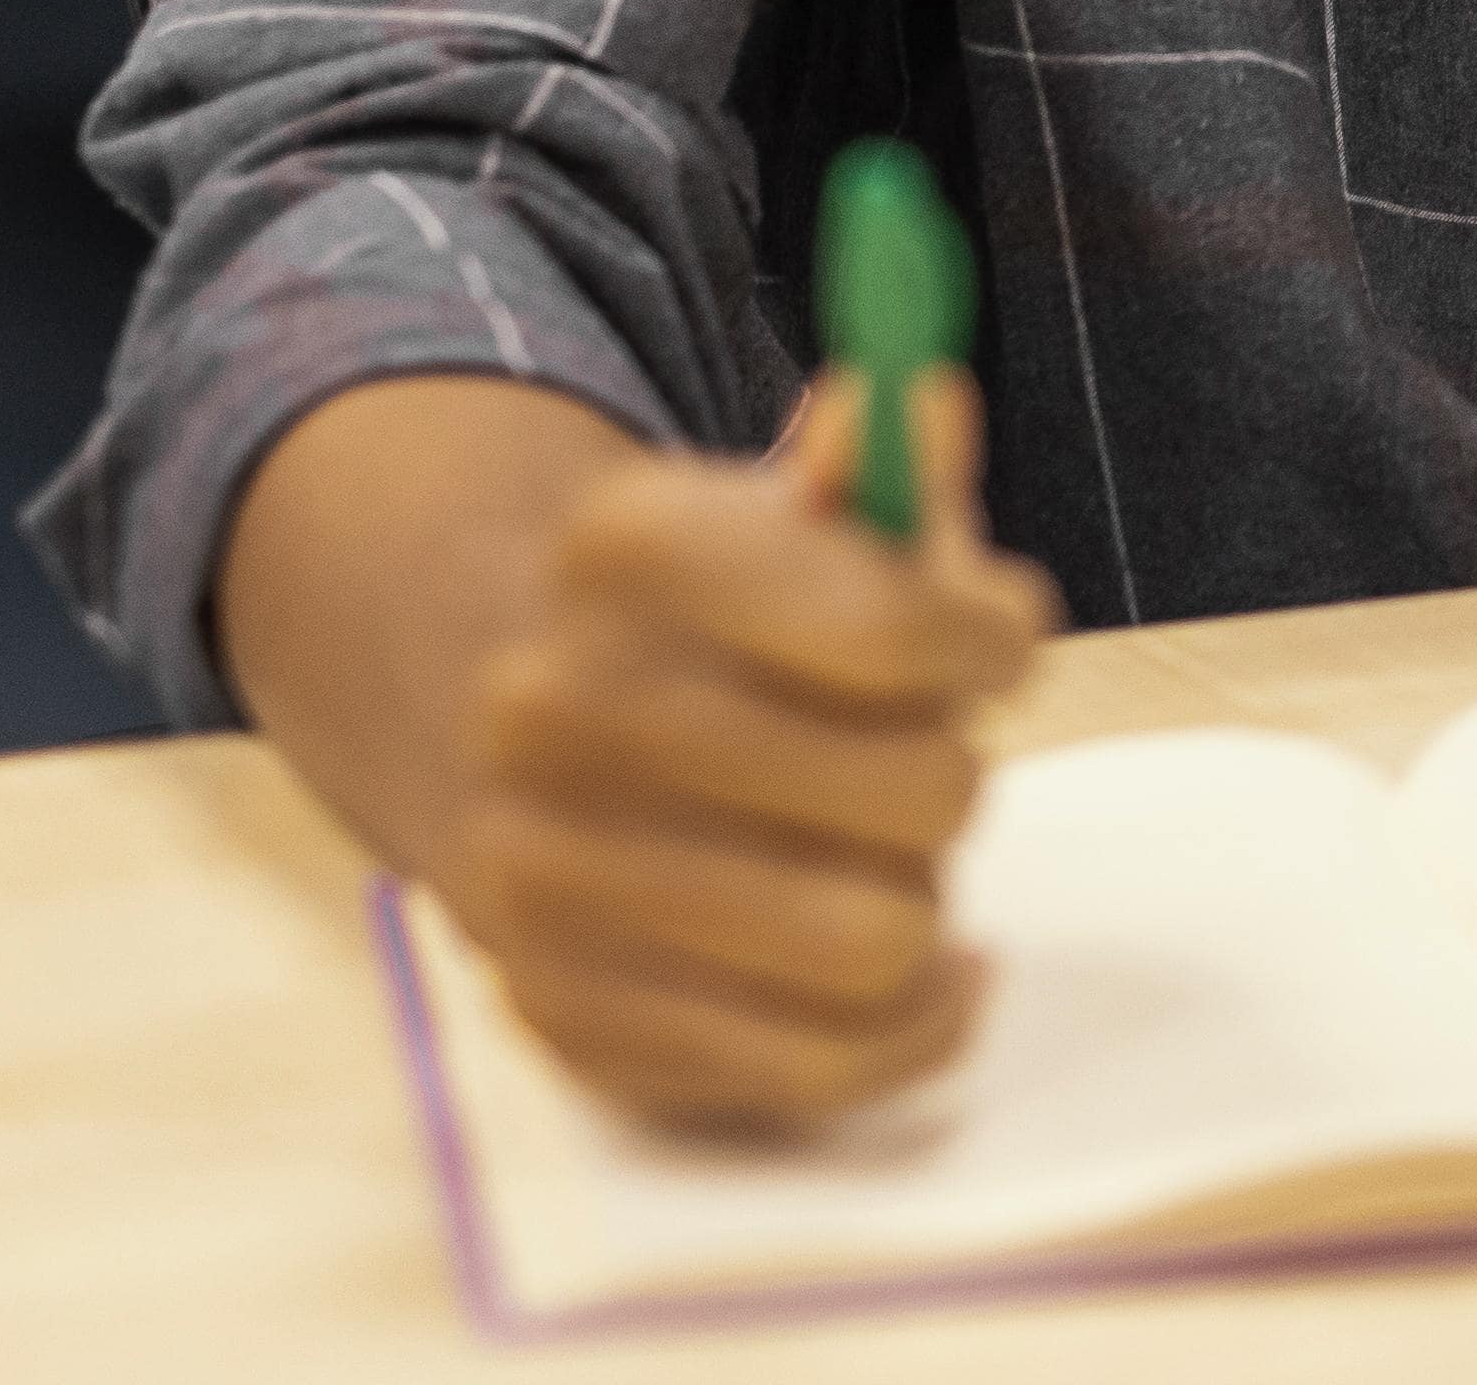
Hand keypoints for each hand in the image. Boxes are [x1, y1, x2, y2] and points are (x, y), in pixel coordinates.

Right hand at [231, 365, 1057, 1136]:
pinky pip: (814, 1065)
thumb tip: (921, 411)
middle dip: (954, 773)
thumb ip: (879, 469)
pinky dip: (906, 1027)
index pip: (889, 624)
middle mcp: (554, 711)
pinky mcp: (567, 1012)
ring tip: (888, 857)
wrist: (478, 717)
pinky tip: (923, 967)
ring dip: (924, 899)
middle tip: (923, 758)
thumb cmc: (699, 612)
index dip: (992, 641)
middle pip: (914, 793)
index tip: (997, 648)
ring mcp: (543, 876)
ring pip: (876, 942)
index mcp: (624, 549)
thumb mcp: (783, 509)